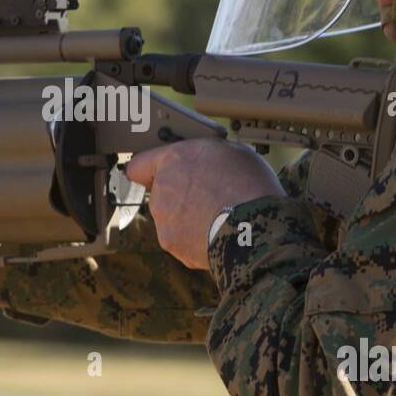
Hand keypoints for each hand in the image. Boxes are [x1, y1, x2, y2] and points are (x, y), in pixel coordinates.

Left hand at [125, 139, 283, 270]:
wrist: (256, 227)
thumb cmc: (250, 187)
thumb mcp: (234, 151)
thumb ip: (208, 154)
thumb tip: (210, 159)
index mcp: (173, 160)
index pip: (139, 165)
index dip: (149, 169)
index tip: (155, 173)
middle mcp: (162, 189)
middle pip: (160, 193)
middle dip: (178, 195)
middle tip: (206, 196)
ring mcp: (164, 219)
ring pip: (170, 217)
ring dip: (186, 218)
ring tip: (216, 217)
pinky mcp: (172, 244)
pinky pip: (180, 239)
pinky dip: (193, 239)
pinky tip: (216, 233)